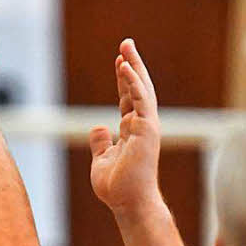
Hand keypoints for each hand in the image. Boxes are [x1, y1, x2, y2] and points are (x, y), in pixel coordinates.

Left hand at [89, 39, 161, 212]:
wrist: (128, 202)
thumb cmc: (117, 186)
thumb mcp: (101, 160)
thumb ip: (101, 142)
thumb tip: (98, 127)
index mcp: (131, 130)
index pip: (127, 99)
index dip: (123, 80)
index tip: (119, 62)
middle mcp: (141, 125)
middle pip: (137, 88)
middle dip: (131, 65)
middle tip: (126, 43)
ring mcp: (146, 126)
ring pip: (141, 89)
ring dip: (134, 67)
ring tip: (126, 47)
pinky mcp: (147, 129)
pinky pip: (141, 100)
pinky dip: (133, 82)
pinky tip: (124, 67)